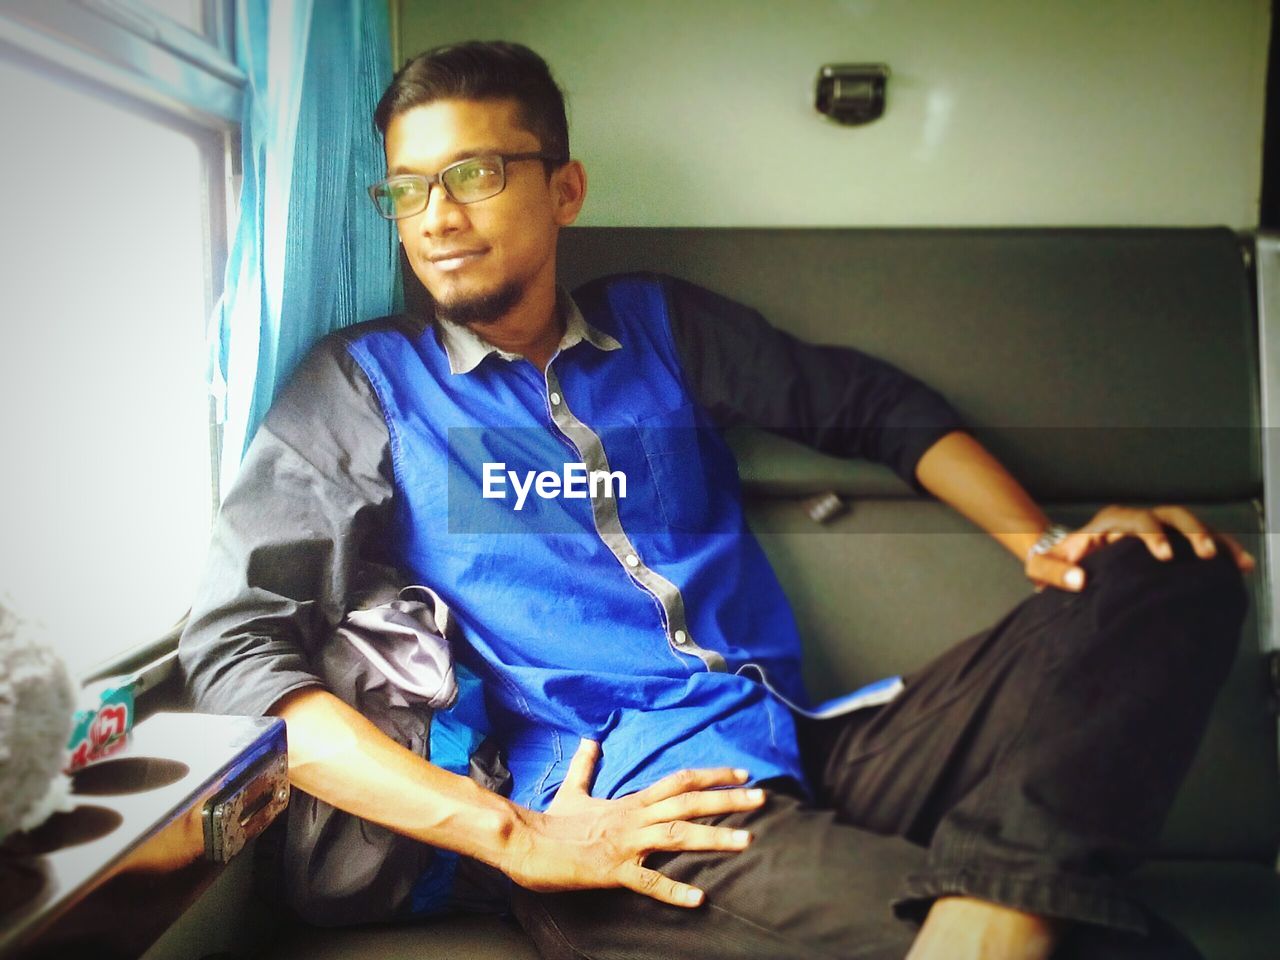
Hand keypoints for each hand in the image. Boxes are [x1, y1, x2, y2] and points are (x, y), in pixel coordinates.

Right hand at [501, 738, 764, 906]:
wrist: (525, 842)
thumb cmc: (551, 822)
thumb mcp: (572, 791)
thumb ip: (587, 767)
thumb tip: (591, 739)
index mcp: (630, 802)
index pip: (678, 781)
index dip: (711, 776)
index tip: (742, 773)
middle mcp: (634, 818)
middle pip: (687, 803)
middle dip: (727, 800)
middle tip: (762, 797)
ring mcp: (626, 844)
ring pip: (677, 835)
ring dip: (714, 837)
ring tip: (747, 840)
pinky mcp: (613, 871)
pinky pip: (649, 881)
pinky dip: (675, 891)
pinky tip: (699, 898)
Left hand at [1026, 504, 1255, 593]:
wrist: (1062, 558)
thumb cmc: (1053, 564)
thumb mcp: (1043, 566)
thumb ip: (1055, 571)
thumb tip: (1079, 579)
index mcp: (1108, 524)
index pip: (1135, 520)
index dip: (1151, 534)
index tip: (1163, 556)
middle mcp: (1135, 521)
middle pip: (1170, 515)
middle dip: (1191, 531)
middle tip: (1205, 555)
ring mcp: (1154, 529)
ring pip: (1190, 525)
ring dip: (1215, 540)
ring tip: (1236, 563)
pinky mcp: (1167, 542)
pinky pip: (1197, 541)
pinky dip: (1220, 550)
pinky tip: (1239, 565)